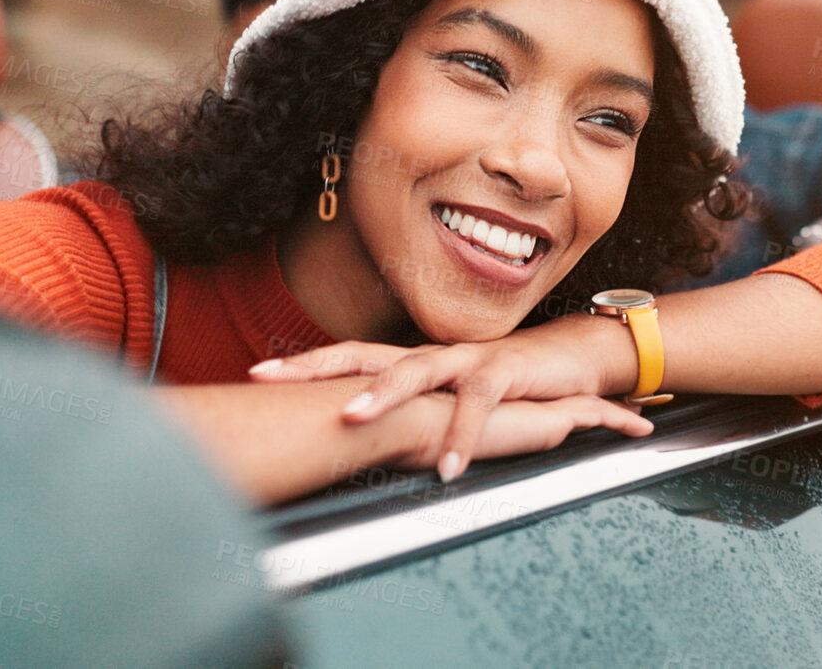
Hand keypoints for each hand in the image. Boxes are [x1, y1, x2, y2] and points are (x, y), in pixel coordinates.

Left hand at [250, 315, 638, 480]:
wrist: (567, 364)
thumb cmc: (496, 390)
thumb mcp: (444, 407)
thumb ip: (404, 420)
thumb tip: (350, 447)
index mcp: (411, 363)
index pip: (348, 357)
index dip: (304, 364)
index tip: (255, 374)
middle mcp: (431, 356)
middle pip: (368, 355)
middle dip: (319, 369)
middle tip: (276, 380)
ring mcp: (466, 360)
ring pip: (418, 370)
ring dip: (382, 393)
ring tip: (351, 418)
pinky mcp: (505, 373)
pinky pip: (479, 403)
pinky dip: (463, 434)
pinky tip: (449, 466)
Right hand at [389, 392, 652, 474]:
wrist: (414, 420)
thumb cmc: (405, 429)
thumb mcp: (420, 435)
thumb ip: (427, 440)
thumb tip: (407, 456)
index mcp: (484, 400)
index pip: (520, 397)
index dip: (547, 397)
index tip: (566, 401)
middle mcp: (512, 397)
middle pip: (560, 395)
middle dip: (588, 399)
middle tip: (616, 405)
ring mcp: (532, 404)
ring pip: (583, 404)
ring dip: (612, 411)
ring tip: (638, 416)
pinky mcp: (546, 418)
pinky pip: (596, 417)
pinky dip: (620, 421)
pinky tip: (642, 429)